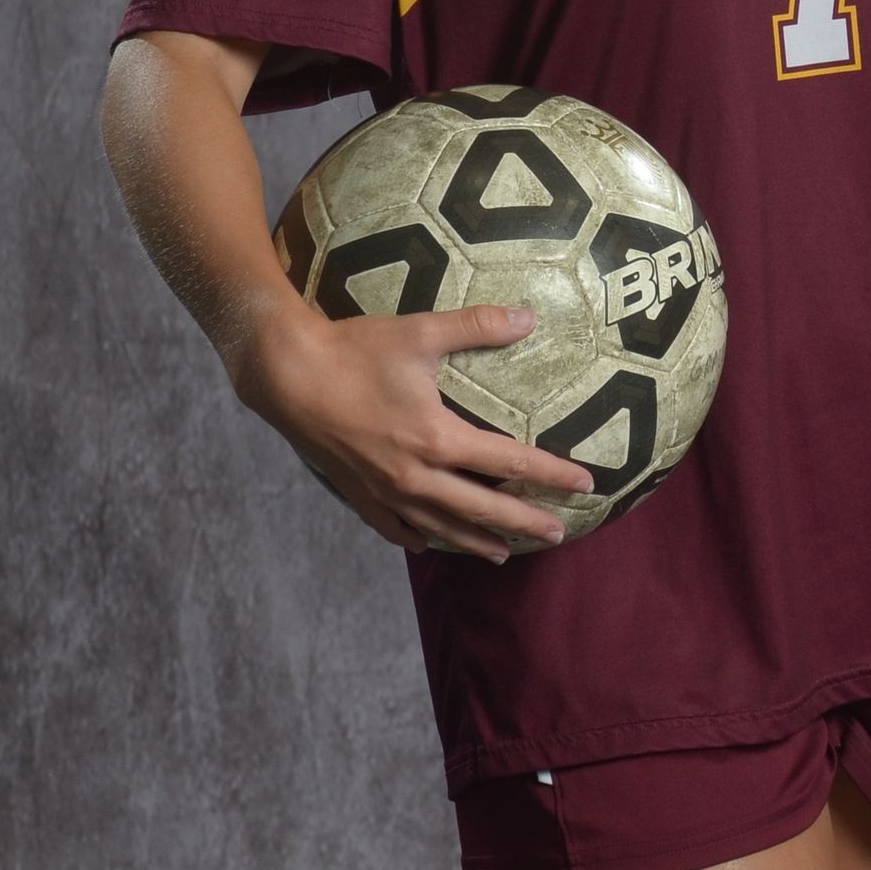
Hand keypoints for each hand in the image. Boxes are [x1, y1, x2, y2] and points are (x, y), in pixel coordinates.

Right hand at [229, 296, 593, 564]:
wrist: (286, 374)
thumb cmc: (354, 350)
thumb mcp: (420, 333)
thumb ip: (477, 325)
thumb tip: (529, 316)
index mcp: (437, 438)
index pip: (510, 462)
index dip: (550, 474)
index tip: (584, 484)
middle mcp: (416, 474)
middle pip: (483, 507)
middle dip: (525, 521)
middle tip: (560, 534)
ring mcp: (385, 490)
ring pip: (441, 526)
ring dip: (476, 540)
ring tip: (504, 553)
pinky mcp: (358, 493)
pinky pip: (395, 527)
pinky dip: (418, 538)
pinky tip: (429, 544)